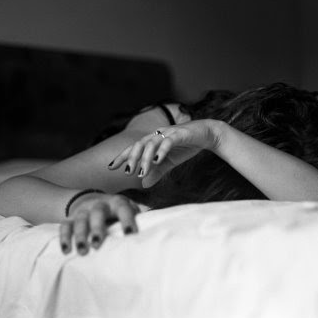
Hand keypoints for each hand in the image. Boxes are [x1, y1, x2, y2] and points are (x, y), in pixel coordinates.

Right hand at [60, 194, 139, 255]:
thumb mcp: (128, 211)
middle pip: (98, 212)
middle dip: (97, 227)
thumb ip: (138, 219)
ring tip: (83, 251)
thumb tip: (155, 232)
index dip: (127, 220)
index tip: (130, 234)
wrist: (92, 200)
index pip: (123, 208)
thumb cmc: (117, 212)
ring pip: (80, 220)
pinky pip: (65, 226)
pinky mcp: (71, 218)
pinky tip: (66, 250)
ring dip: (80, 235)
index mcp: (118, 202)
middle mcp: (100, 205)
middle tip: (98, 244)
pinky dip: (64, 237)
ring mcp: (84, 211)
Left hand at [108, 119, 222, 187]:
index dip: (122, 157)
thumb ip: (156, 172)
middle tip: (126, 172)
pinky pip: (168, 141)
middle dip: (131, 158)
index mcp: (153, 140)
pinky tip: (157, 160)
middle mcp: (157, 134)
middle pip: (139, 144)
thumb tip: (143, 185)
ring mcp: (168, 133)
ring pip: (152, 143)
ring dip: (145, 158)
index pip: (134, 148)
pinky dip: (162, 150)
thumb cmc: (186, 146)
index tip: (110, 167)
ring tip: (141, 172)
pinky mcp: (180, 134)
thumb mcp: (169, 162)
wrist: (207, 135)